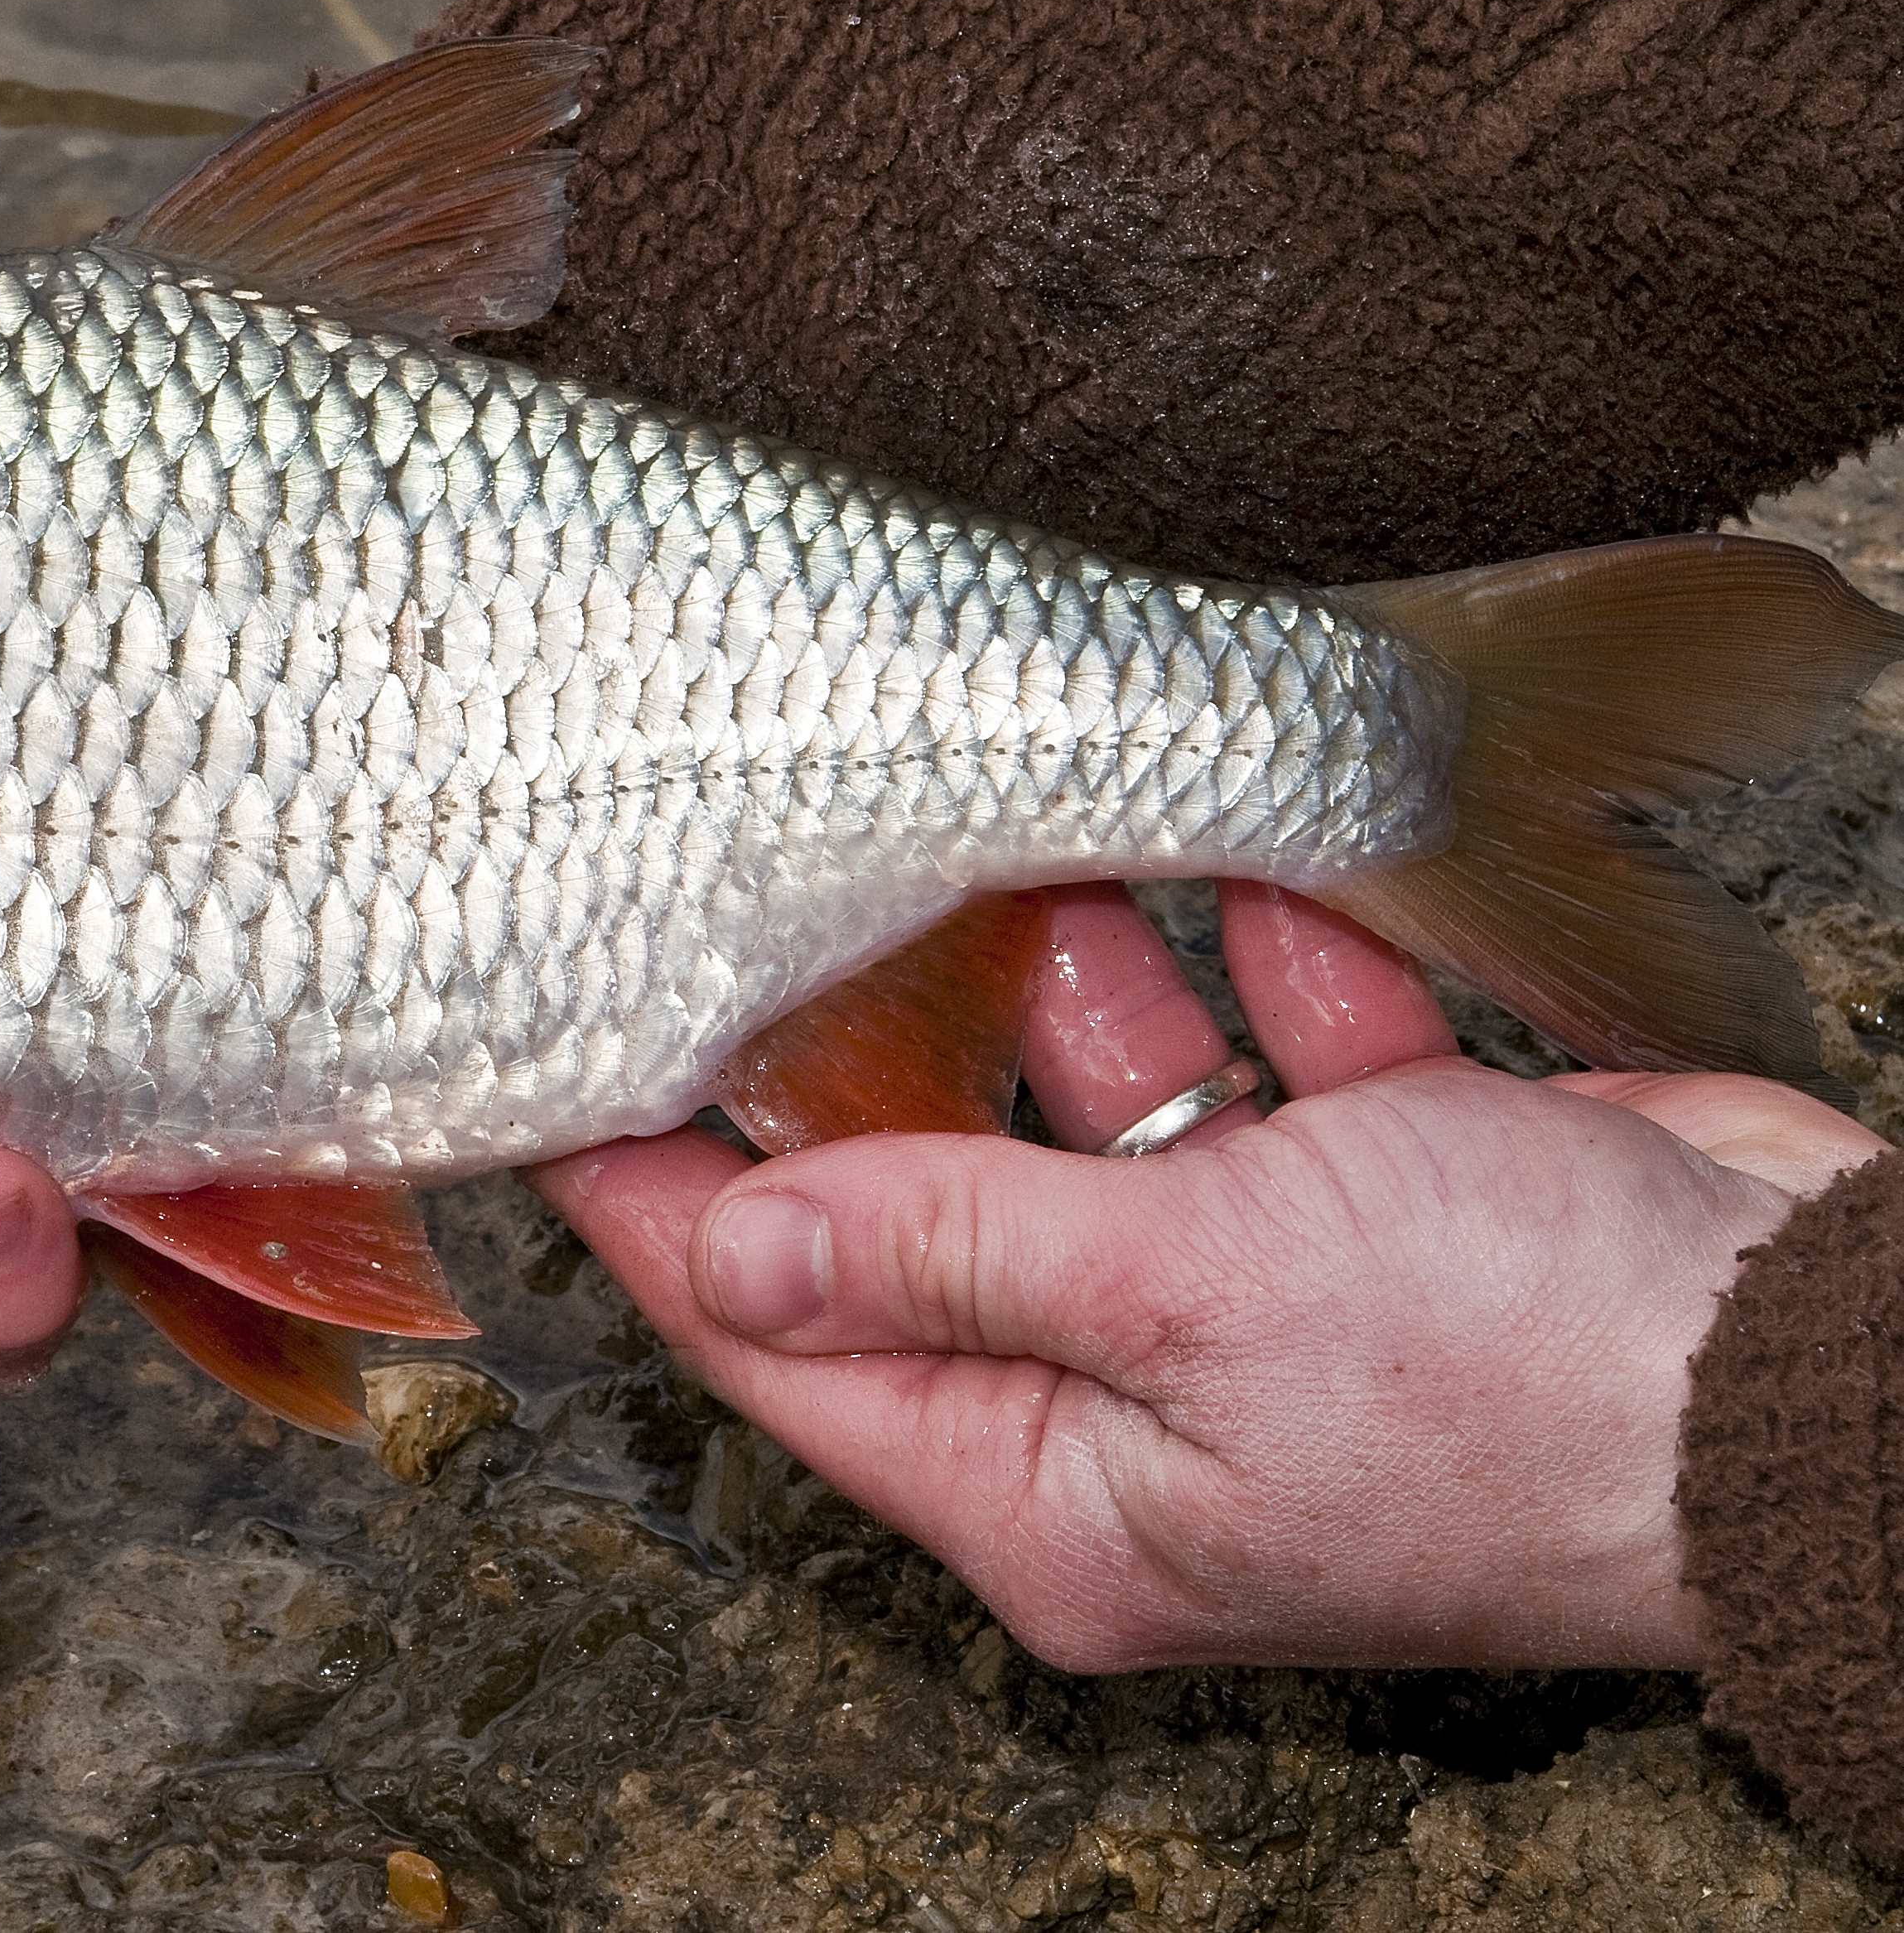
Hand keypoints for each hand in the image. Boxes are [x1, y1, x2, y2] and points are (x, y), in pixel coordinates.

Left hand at [532, 881, 1887, 1671]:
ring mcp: (1251, 1311)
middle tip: (793, 872)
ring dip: (1086, 972)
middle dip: (894, 1039)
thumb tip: (723, 1241)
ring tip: (1039, 834)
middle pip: (927, 1206)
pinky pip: (1263, 1071)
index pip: (781, 1333)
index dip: (661, 1195)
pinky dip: (1262, 975)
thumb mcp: (1193, 1299)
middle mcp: (1126, 1416)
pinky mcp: (1368, 1208)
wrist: (1835, 1367)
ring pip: (1097, 1110)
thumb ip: (949, 1250)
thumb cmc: (1531, 1377)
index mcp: (1051, 1498)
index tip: (557, 1056)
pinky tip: (1255, 879)